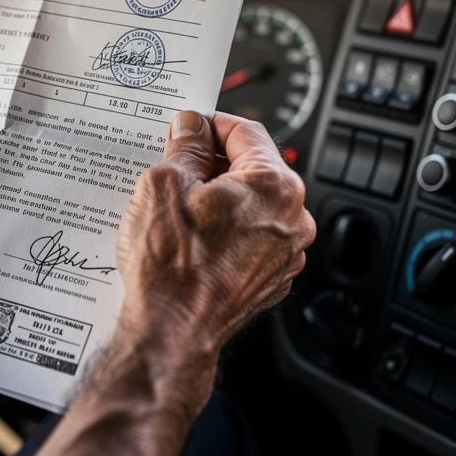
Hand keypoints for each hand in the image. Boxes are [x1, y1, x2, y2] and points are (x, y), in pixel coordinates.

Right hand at [113, 110, 314, 408]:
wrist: (171, 332)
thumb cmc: (170, 266)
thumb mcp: (163, 184)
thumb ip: (184, 146)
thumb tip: (191, 127)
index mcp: (274, 186)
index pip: (245, 130)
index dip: (209, 123)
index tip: (188, 127)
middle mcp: (292, 218)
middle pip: (252, 168)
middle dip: (213, 163)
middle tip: (175, 167)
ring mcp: (285, 253)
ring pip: (251, 205)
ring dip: (219, 198)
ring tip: (177, 208)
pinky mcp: (270, 279)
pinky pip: (250, 238)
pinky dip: (225, 231)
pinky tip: (190, 238)